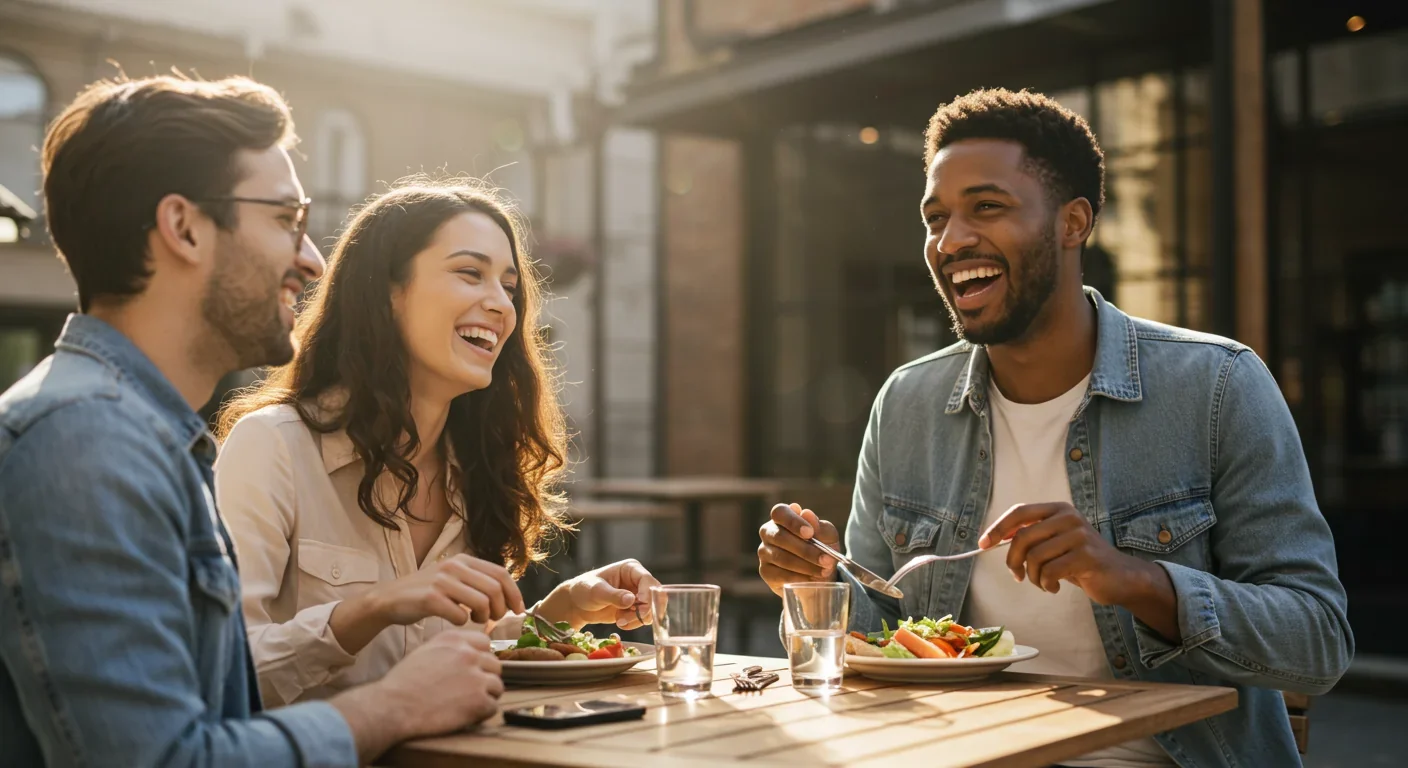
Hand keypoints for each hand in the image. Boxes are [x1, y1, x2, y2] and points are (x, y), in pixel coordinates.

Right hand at [331, 554, 525, 655]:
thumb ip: (476, 583)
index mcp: (463, 560)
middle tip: (493, 619)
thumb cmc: (426, 594)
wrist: (388, 600)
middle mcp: (453, 566)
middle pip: (495, 589)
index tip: (518, 610)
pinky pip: (460, 615)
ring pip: (482, 602)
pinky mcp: (430, 598)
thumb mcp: (452, 579)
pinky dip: (463, 623)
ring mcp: (441, 581)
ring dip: (484, 617)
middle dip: (500, 609)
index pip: (501, 573)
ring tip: (475, 620)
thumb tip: (508, 598)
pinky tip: (456, 622)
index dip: (514, 593)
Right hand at [334, 629, 503, 759]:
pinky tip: (464, 715)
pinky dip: (481, 714)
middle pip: (494, 665)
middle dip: (483, 678)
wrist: (394, 706)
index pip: (485, 643)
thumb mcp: (426, 651)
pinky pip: (492, 706)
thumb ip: (451, 648)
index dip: (479, 659)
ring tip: (465, 704)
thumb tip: (470, 653)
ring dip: (485, 696)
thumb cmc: (404, 682)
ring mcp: (476, 677)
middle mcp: (469, 654)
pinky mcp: (479, 701)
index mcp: (455, 640)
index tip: (470, 670)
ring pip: (496, 685)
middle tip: (466, 692)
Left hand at [537, 559, 658, 629]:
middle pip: (655, 595)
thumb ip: (614, 595)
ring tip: (620, 621)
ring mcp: (638, 595)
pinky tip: (620, 622)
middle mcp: (638, 581)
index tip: (640, 606)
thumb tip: (631, 600)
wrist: (577, 605)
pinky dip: (634, 623)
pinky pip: (644, 618)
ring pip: (651, 609)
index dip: (648, 593)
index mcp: (630, 569)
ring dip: (637, 618)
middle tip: (631, 618)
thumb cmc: (584, 590)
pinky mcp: (635, 609)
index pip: (647, 579)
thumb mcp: (597, 591)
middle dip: (645, 609)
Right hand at [758, 503, 839, 596]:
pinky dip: (798, 578)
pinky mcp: (766, 572)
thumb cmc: (822, 549)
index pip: (779, 512)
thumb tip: (807, 514)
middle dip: (805, 550)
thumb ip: (820, 527)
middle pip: (779, 537)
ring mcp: (764, 552)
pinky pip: (780, 575)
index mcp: (782, 517)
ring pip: (781, 557)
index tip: (810, 533)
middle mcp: (769, 532)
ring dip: (805, 565)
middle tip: (826, 559)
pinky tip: (811, 579)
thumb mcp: (828, 538)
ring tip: (824, 571)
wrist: (819, 575)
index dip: (793, 521)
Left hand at [981, 501, 1178, 604]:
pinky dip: (1046, 585)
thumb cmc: (1081, 561)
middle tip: (1018, 576)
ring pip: (1034, 558)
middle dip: (1013, 561)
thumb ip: (1031, 537)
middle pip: (1023, 537)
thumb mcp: (1055, 543)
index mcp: (1058, 509)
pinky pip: (1049, 572)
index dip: (998, 528)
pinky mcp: (1086, 556)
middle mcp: (1068, 517)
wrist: (1121, 577)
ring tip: (1043, 583)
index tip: (982, 544)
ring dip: (1032, 577)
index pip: (1019, 512)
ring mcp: (1079, 535)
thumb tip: (993, 539)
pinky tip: (1055, 588)